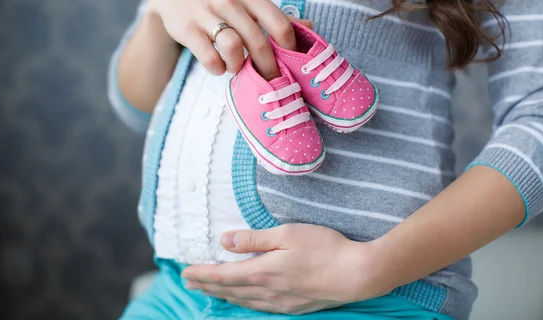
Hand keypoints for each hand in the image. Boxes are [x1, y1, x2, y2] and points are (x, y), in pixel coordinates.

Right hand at [148, 0, 312, 78]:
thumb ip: (275, 16)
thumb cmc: (219, 1)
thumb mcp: (246, 1)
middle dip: (267, 67)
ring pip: (233, 48)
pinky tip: (217, 67)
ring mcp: (206, 13)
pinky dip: (217, 68)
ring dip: (239, 66)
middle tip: (268, 80)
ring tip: (236, 69)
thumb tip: (310, 27)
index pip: (279, 23)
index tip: (289, 64)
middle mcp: (229, 0)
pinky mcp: (187, 28)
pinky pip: (209, 57)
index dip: (288, 49)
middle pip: (258, 41)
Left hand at [181, 224, 387, 314]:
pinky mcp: (295, 307)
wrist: (357, 274)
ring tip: (211, 292)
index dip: (202, 275)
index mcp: (263, 271)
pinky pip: (261, 308)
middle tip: (189, 284)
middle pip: (230, 291)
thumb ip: (253, 239)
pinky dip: (245, 304)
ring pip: (244, 301)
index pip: (223, 275)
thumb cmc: (324, 247)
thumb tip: (224, 241)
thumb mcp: (286, 234)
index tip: (185, 273)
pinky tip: (245, 302)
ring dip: (224, 296)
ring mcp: (282, 302)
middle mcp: (268, 291)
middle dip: (207, 286)